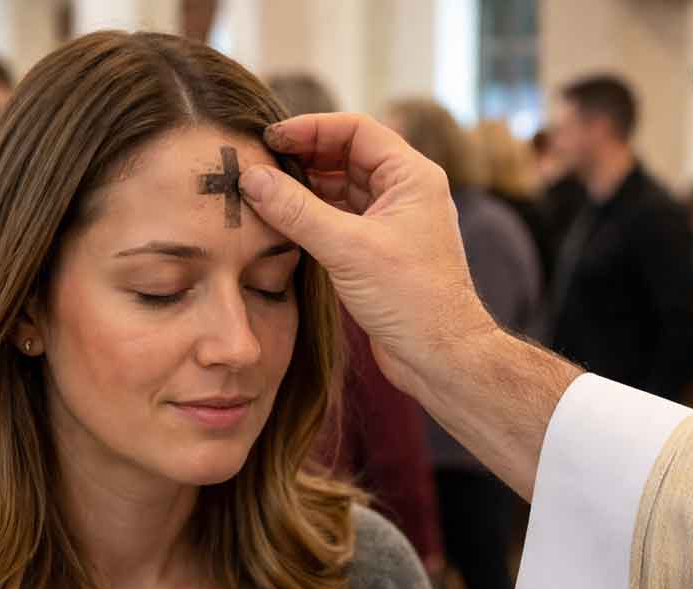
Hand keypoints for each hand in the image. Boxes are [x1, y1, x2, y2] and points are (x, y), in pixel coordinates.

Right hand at [239, 113, 497, 399]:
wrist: (440, 357)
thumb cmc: (412, 300)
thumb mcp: (347, 249)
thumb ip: (296, 211)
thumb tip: (251, 177)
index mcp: (412, 177)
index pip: (356, 130)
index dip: (310, 128)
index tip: (270, 137)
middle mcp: (406, 193)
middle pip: (346, 156)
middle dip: (303, 157)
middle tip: (259, 162)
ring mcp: (393, 222)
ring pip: (341, 190)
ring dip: (304, 188)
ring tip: (262, 190)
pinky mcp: (379, 251)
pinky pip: (340, 220)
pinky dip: (311, 217)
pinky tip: (281, 221)